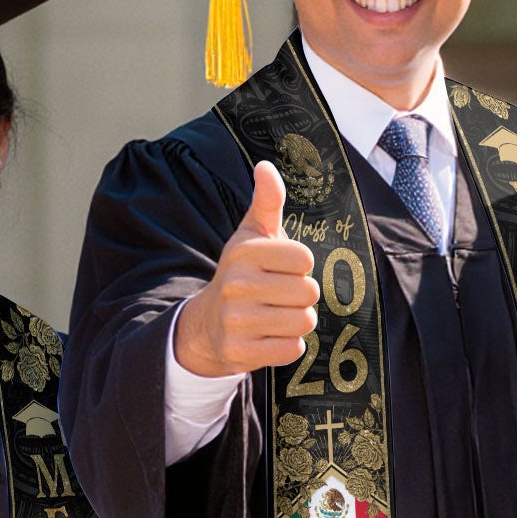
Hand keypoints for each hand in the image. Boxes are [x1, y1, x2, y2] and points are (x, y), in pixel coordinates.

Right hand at [172, 161, 320, 377]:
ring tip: (275, 315)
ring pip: (304, 322)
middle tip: (279, 296)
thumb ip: (267, 201)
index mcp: (244, 252)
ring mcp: (236, 321)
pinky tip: (269, 336)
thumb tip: (266, 166)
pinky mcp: (240, 352)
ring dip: (297, 321)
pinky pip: (292, 350)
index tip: (280, 269)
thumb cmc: (242, 273)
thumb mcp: (252, 235)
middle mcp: (237, 284)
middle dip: (301, 296)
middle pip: (309, 292)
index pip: (304, 258)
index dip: (299, 266)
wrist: (208, 323)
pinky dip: (288, 346)